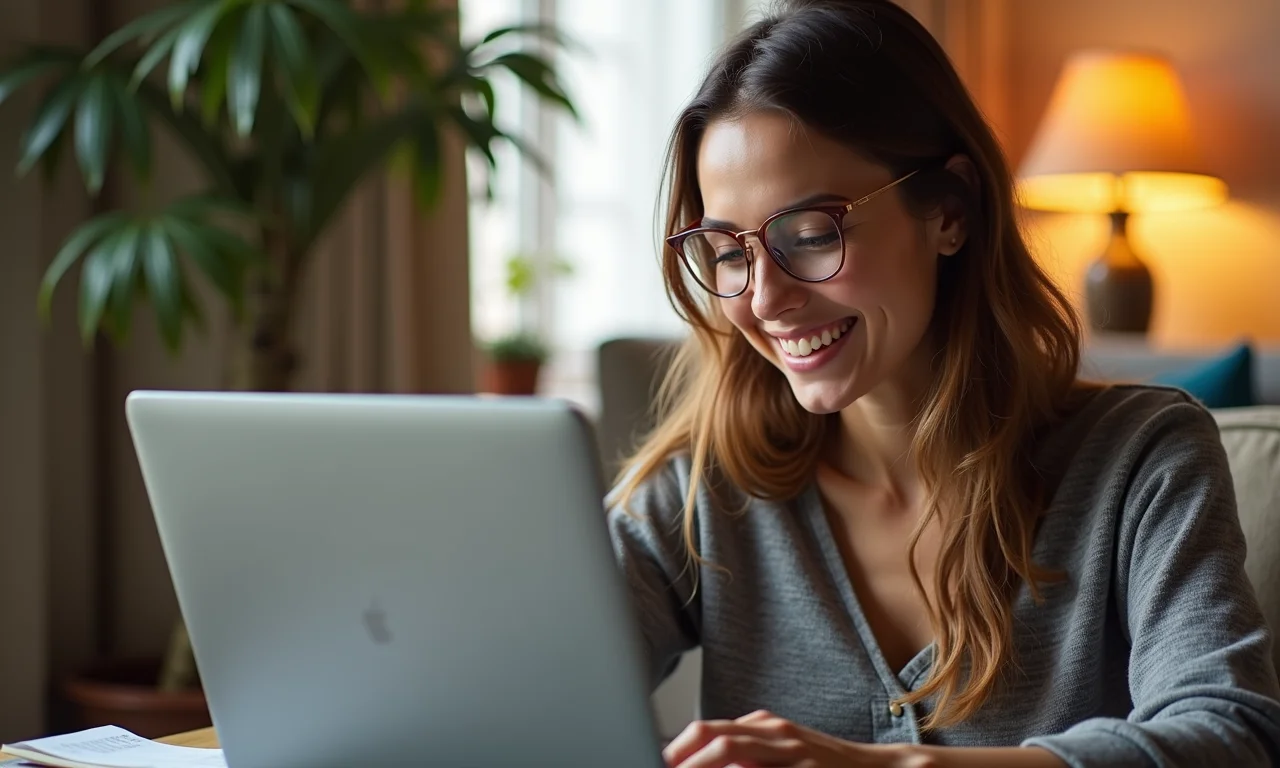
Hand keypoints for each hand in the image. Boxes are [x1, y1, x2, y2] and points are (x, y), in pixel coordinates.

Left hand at [662, 709, 903, 767]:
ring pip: (730, 748)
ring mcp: (789, 748)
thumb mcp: (781, 755)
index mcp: (761, 727)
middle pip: (712, 734)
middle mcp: (772, 731)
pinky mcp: (803, 767)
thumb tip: (701, 762)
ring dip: (699, 763)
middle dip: (680, 754)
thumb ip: (747, 758)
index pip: (707, 730)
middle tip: (659, 767)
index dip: (677, 747)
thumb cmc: (826, 767)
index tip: (659, 761)